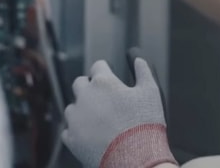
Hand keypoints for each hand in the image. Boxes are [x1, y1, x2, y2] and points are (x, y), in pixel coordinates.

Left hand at [63, 59, 177, 167]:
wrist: (135, 158)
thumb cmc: (143, 125)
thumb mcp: (151, 92)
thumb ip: (143, 71)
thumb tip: (139, 60)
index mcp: (103, 83)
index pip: (98, 66)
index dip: (105, 70)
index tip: (110, 76)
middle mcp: (85, 97)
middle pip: (79, 83)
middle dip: (89, 87)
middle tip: (103, 98)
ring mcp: (75, 118)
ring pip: (72, 107)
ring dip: (82, 110)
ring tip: (99, 120)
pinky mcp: (71, 139)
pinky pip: (68, 131)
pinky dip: (77, 131)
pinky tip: (91, 136)